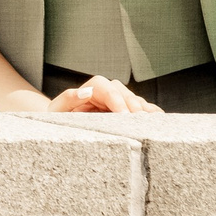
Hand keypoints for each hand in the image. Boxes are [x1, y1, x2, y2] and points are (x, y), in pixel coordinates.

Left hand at [48, 73, 162, 113]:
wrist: (60, 127)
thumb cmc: (58, 119)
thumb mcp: (56, 110)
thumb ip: (68, 99)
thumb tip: (85, 91)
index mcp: (90, 89)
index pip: (106, 88)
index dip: (117, 99)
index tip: (123, 115)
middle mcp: (106, 92)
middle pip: (124, 93)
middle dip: (133, 106)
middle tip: (141, 122)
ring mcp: (117, 101)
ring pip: (135, 100)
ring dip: (144, 110)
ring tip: (153, 122)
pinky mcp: (125, 111)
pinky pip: (141, 109)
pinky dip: (150, 113)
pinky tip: (159, 120)